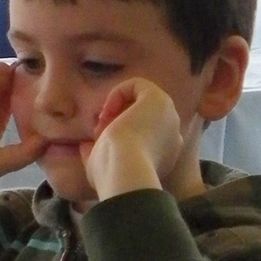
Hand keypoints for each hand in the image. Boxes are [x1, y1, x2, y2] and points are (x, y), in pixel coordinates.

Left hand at [81, 78, 184, 201]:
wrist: (124, 172)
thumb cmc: (114, 175)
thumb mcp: (107, 167)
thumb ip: (101, 153)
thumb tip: (87, 145)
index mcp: (165, 155)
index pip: (143, 137)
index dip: (120, 137)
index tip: (104, 147)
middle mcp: (172, 134)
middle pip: (143, 116)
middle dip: (119, 120)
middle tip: (101, 135)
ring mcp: (169, 115)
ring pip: (140, 101)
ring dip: (118, 108)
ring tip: (104, 127)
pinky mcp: (159, 99)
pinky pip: (137, 85)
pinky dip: (118, 93)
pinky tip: (108, 113)